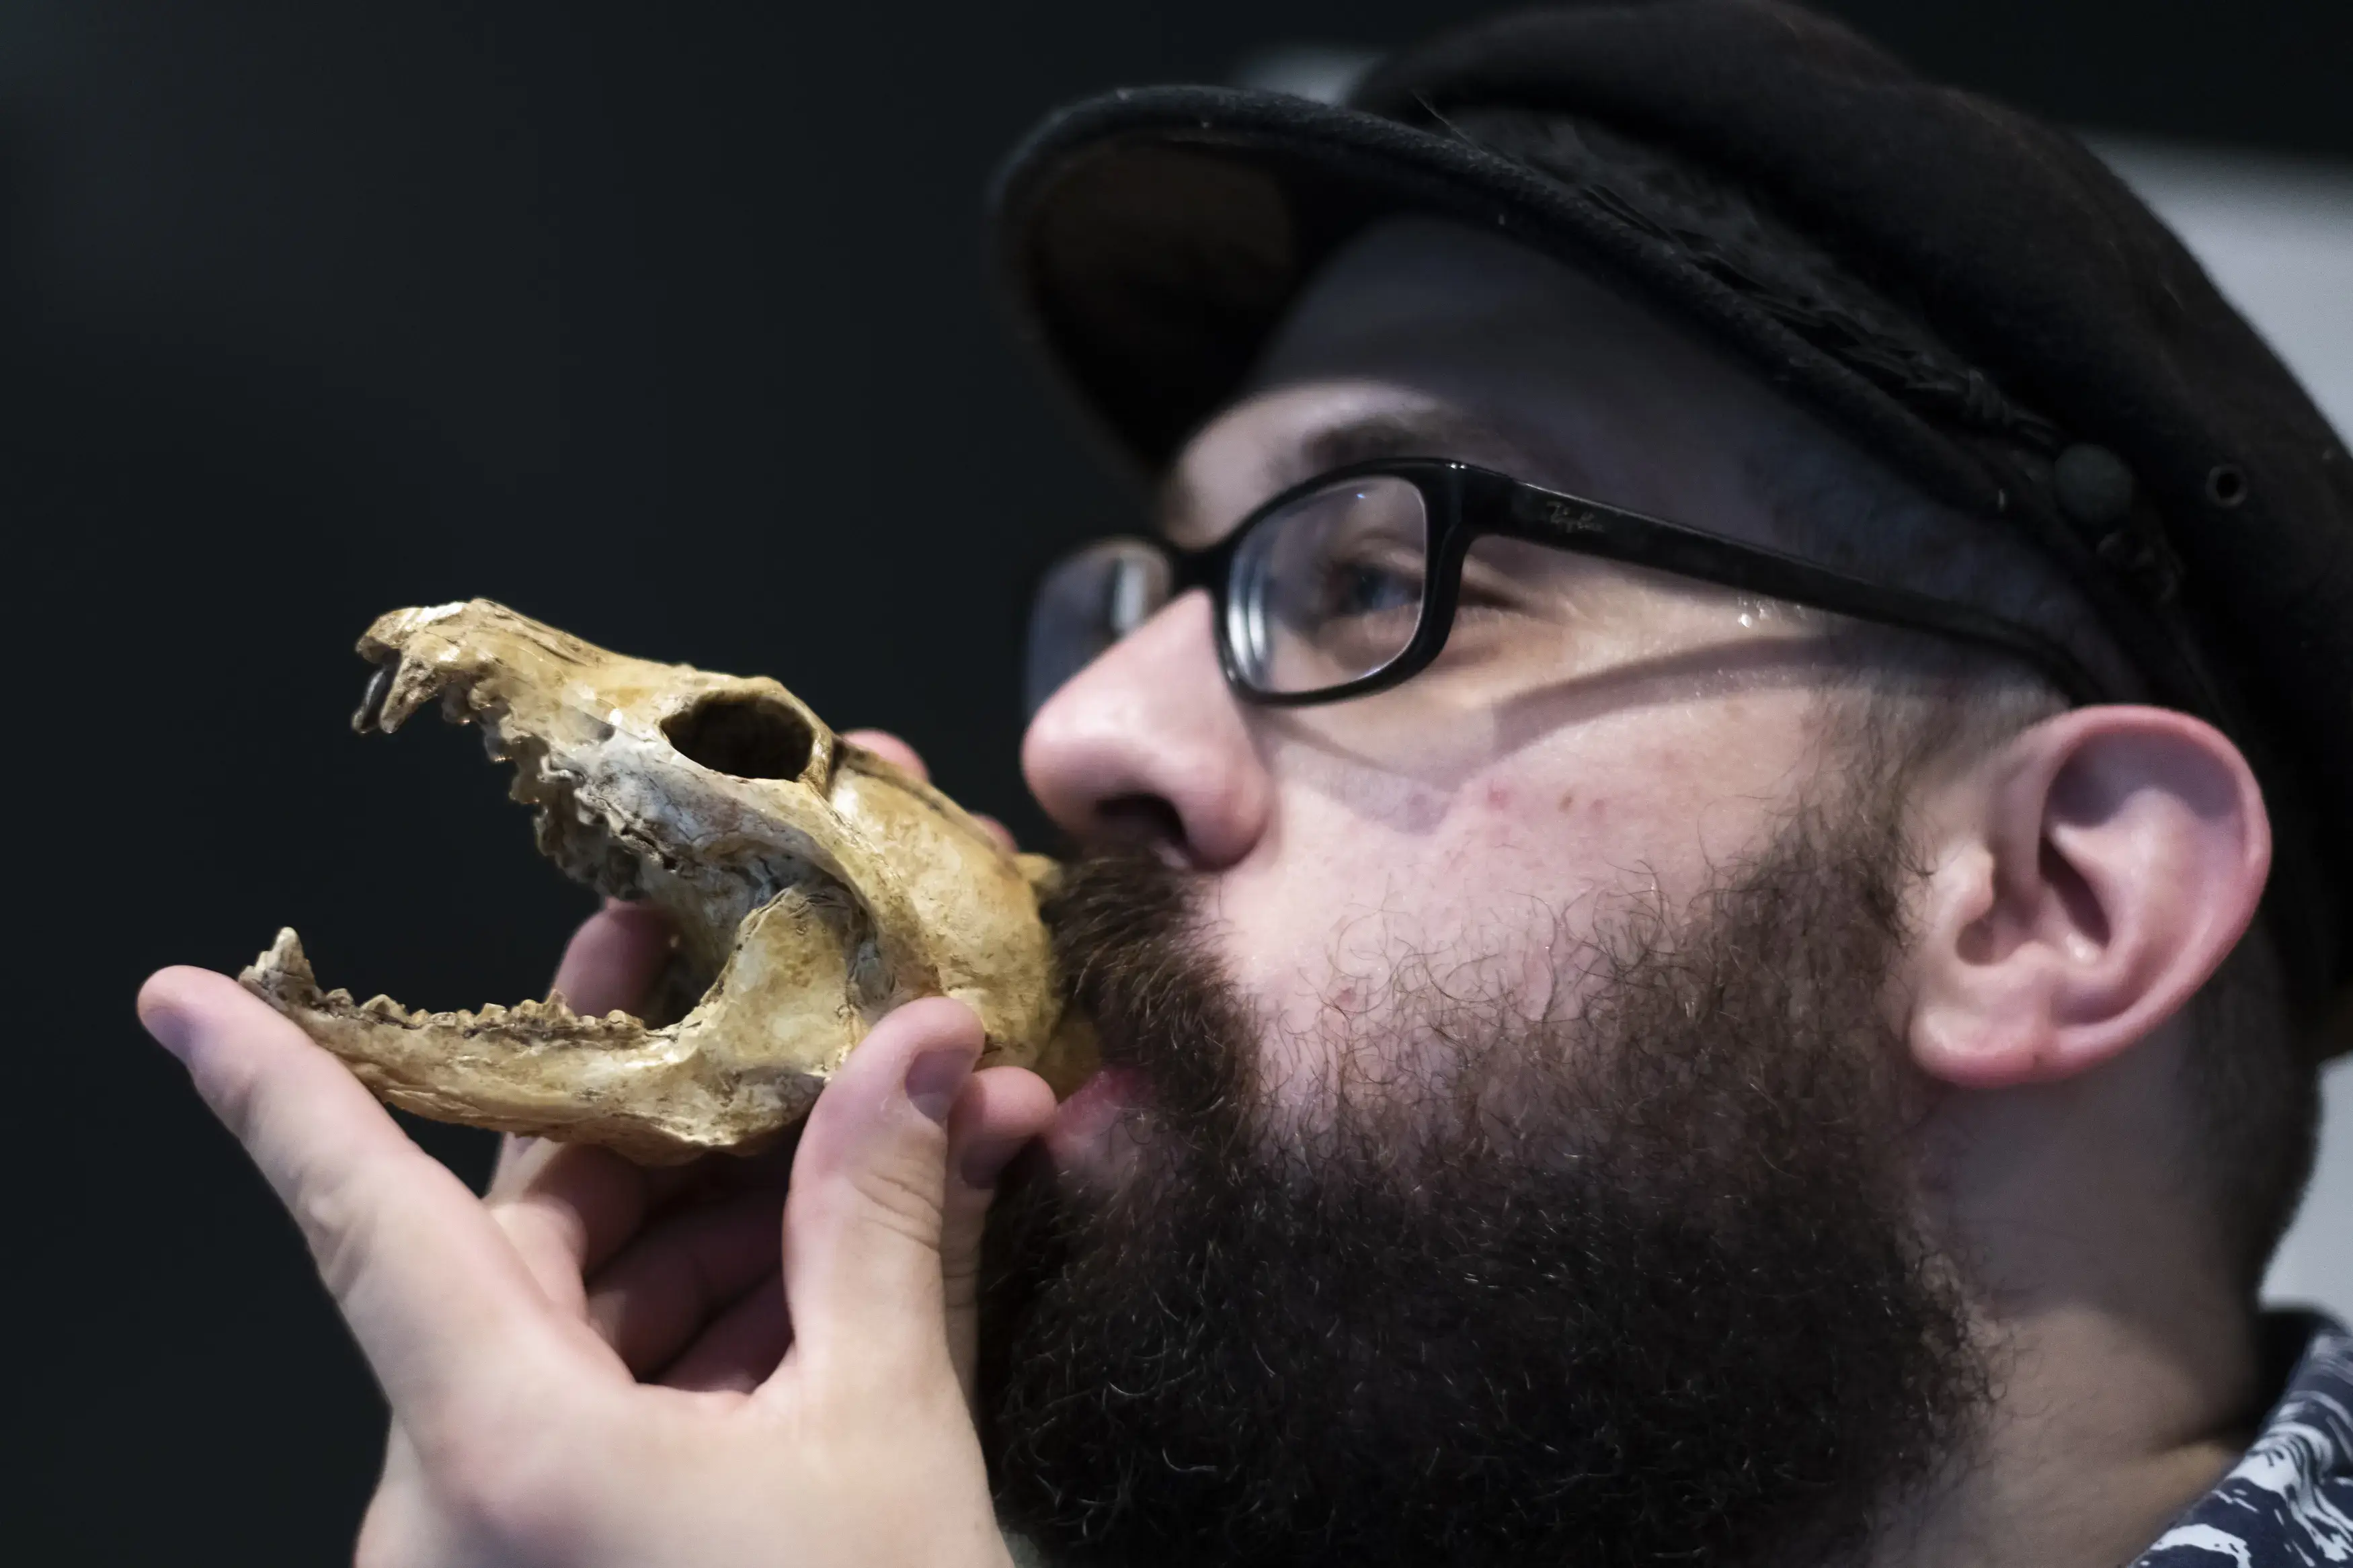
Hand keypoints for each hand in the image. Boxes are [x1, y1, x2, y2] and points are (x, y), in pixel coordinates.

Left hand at [136, 735, 1055, 1567]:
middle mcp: (464, 1496)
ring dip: (717, 1220)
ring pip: (579, 1321)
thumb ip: (886, 1222)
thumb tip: (925, 1045)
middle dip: (633, 1107)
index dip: (276, 1093)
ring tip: (857, 1123)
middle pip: (515, 1244)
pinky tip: (840, 1258)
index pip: (367, 1225)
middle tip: (695, 972)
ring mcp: (505, 1538)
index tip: (182, 997)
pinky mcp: (563, 1560)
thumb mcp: (885, 1435)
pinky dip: (715, 1327)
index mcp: (504, 1453)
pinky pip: (611, 1403)